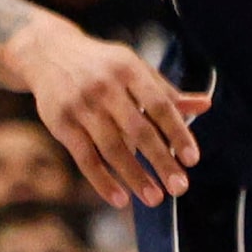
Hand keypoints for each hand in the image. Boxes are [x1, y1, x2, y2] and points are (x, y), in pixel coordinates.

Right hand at [7, 19, 207, 209]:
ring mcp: (80, 105)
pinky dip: (102, 180)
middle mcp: (104, 86)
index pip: (160, 105)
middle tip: (180, 188)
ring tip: (155, 199)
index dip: (178, 133)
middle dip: (161, 161)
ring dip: (135, 176)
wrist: (46, 52)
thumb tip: (205, 105)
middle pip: (138, 130)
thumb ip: (167, 93)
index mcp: (128, 70)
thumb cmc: (103, 67)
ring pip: (111, 147)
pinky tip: (121, 199)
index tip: (193, 160)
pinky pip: (84, 157)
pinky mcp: (60, 122)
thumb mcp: (134, 70)